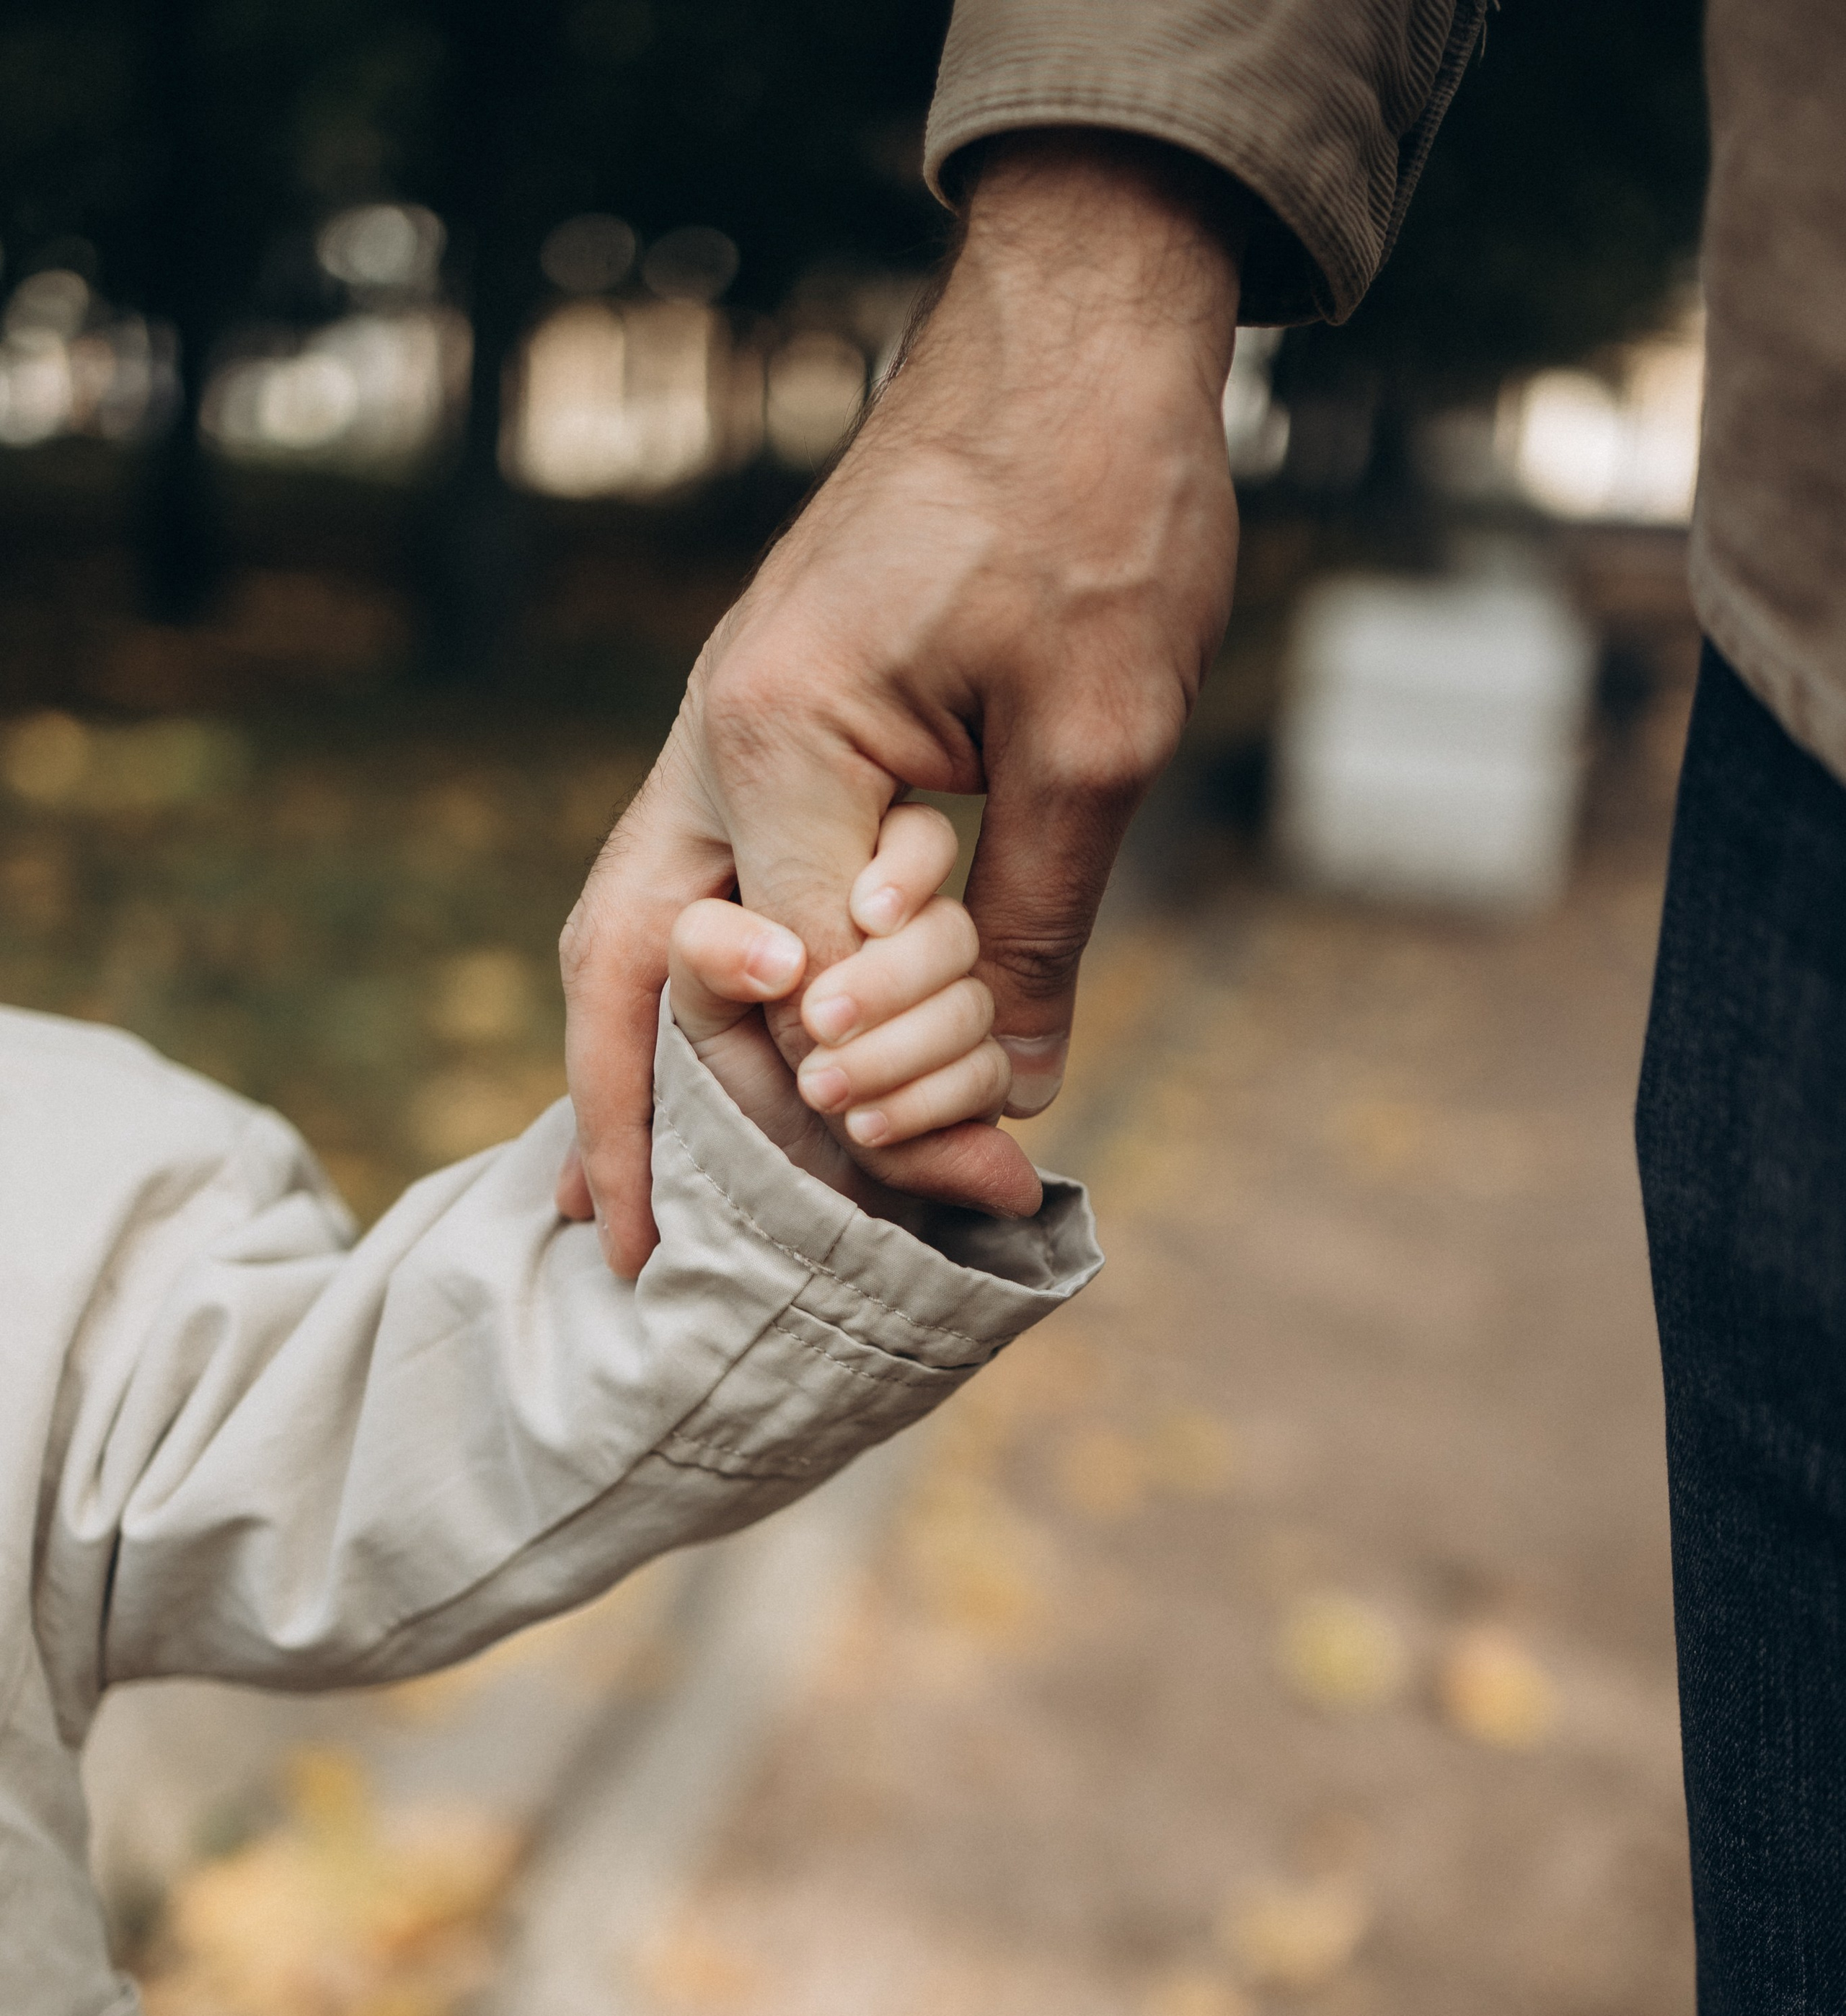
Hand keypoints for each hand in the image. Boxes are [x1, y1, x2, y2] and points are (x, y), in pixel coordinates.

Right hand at [559, 127, 1246, 1272]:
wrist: (1073, 332)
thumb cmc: (1099, 505)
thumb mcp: (1098, 735)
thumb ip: (1039, 924)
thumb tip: (1020, 1085)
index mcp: (787, 739)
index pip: (804, 987)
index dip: (892, 1101)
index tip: (984, 1185)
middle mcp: (716, 738)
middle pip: (631, 970)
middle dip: (635, 1128)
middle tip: (633, 1262)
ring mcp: (722, 723)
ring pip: (631, 926)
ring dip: (631, 1066)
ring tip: (618, 1205)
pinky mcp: (764, 718)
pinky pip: (691, 878)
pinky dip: (686, 984)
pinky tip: (699, 1056)